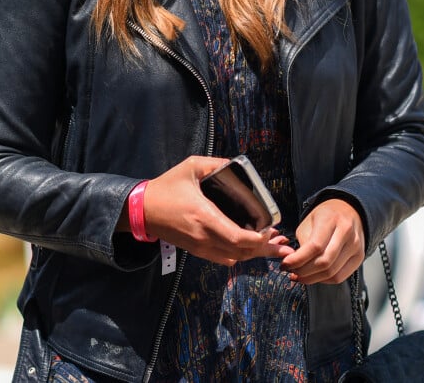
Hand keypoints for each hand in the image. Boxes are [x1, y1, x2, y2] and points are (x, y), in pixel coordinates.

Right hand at [141, 156, 289, 265]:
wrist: (142, 210)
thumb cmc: (166, 187)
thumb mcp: (191, 167)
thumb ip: (216, 164)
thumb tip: (236, 164)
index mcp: (204, 216)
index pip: (238, 237)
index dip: (259, 239)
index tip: (271, 230)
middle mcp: (204, 236)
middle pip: (241, 252)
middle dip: (264, 249)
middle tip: (281, 243)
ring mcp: (199, 247)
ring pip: (234, 258)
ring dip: (254, 254)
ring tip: (272, 247)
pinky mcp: (196, 250)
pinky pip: (222, 258)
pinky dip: (239, 255)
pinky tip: (249, 248)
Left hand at [279, 199, 364, 283]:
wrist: (349, 211)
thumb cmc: (326, 216)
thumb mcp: (309, 221)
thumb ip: (303, 241)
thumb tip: (295, 263)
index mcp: (331, 219)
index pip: (315, 246)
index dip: (298, 259)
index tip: (285, 264)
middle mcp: (346, 233)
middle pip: (324, 262)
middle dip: (304, 271)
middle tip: (291, 272)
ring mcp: (356, 246)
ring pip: (332, 273)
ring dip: (312, 278)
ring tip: (300, 276)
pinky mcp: (359, 257)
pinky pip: (340, 277)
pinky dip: (324, 280)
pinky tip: (314, 276)